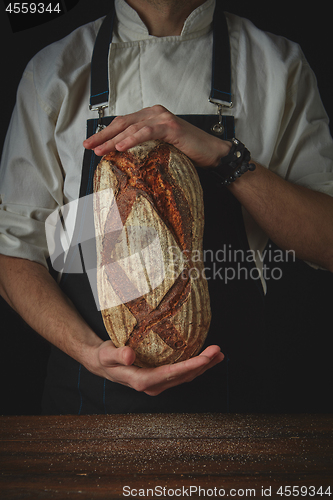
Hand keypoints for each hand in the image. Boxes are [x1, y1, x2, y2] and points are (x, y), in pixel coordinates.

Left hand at [83, 105, 230, 167]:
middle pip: (122, 124)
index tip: (91, 144)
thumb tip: (125, 156)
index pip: (123, 123)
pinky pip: (146, 132)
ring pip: (131, 128)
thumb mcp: (161, 147)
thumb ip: (145, 146)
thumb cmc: (188, 152)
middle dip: (103, 136)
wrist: (212, 153)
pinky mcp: (170, 127)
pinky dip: (132, 139)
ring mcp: (162, 118)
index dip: (106, 133)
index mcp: (150, 116)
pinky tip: (120, 147)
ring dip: (113, 140)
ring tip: (99, 150)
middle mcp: (154, 113)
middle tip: (88, 146)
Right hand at [89, 340, 223, 395]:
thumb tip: (129, 355)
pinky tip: (205, 358)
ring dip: (203, 367)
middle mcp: (153, 386)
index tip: (205, 358)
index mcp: (141, 381)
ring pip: (185, 377)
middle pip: (183, 376)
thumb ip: (118, 354)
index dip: (189, 366)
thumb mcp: (107, 354)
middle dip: (203, 365)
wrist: (102, 364)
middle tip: (218, 351)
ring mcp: (158, 384)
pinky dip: (195, 366)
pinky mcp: (160, 379)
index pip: (170, 374)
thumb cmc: (104, 357)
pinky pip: (181, 374)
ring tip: (218, 354)